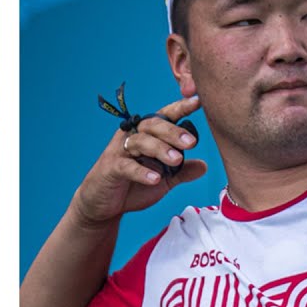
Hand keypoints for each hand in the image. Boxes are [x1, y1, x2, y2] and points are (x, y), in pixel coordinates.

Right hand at [72, 94, 205, 227]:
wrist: (103, 205)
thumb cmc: (132, 187)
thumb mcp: (163, 180)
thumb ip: (181, 172)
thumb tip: (204, 166)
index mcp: (146, 135)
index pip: (164, 116)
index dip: (180, 107)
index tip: (198, 101)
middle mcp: (132, 137)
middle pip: (153, 125)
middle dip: (173, 132)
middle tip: (192, 143)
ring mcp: (119, 151)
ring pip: (140, 142)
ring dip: (160, 149)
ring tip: (176, 160)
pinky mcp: (110, 168)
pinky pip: (126, 166)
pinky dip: (141, 172)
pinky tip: (155, 178)